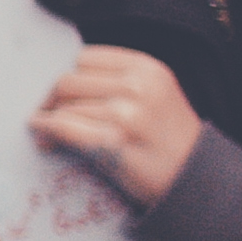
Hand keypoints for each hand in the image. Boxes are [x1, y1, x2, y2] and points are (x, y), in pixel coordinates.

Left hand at [29, 46, 203, 208]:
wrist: (198, 182)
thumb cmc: (169, 141)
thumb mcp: (154, 96)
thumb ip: (116, 81)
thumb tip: (58, 81)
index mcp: (148, 69)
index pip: (85, 58)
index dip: (67, 75)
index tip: (60, 93)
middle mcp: (138, 87)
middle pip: (68, 80)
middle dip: (52, 99)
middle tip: (45, 114)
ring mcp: (127, 114)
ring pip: (64, 106)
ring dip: (50, 119)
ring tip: (47, 132)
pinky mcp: (114, 142)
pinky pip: (65, 128)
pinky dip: (47, 130)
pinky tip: (43, 137)